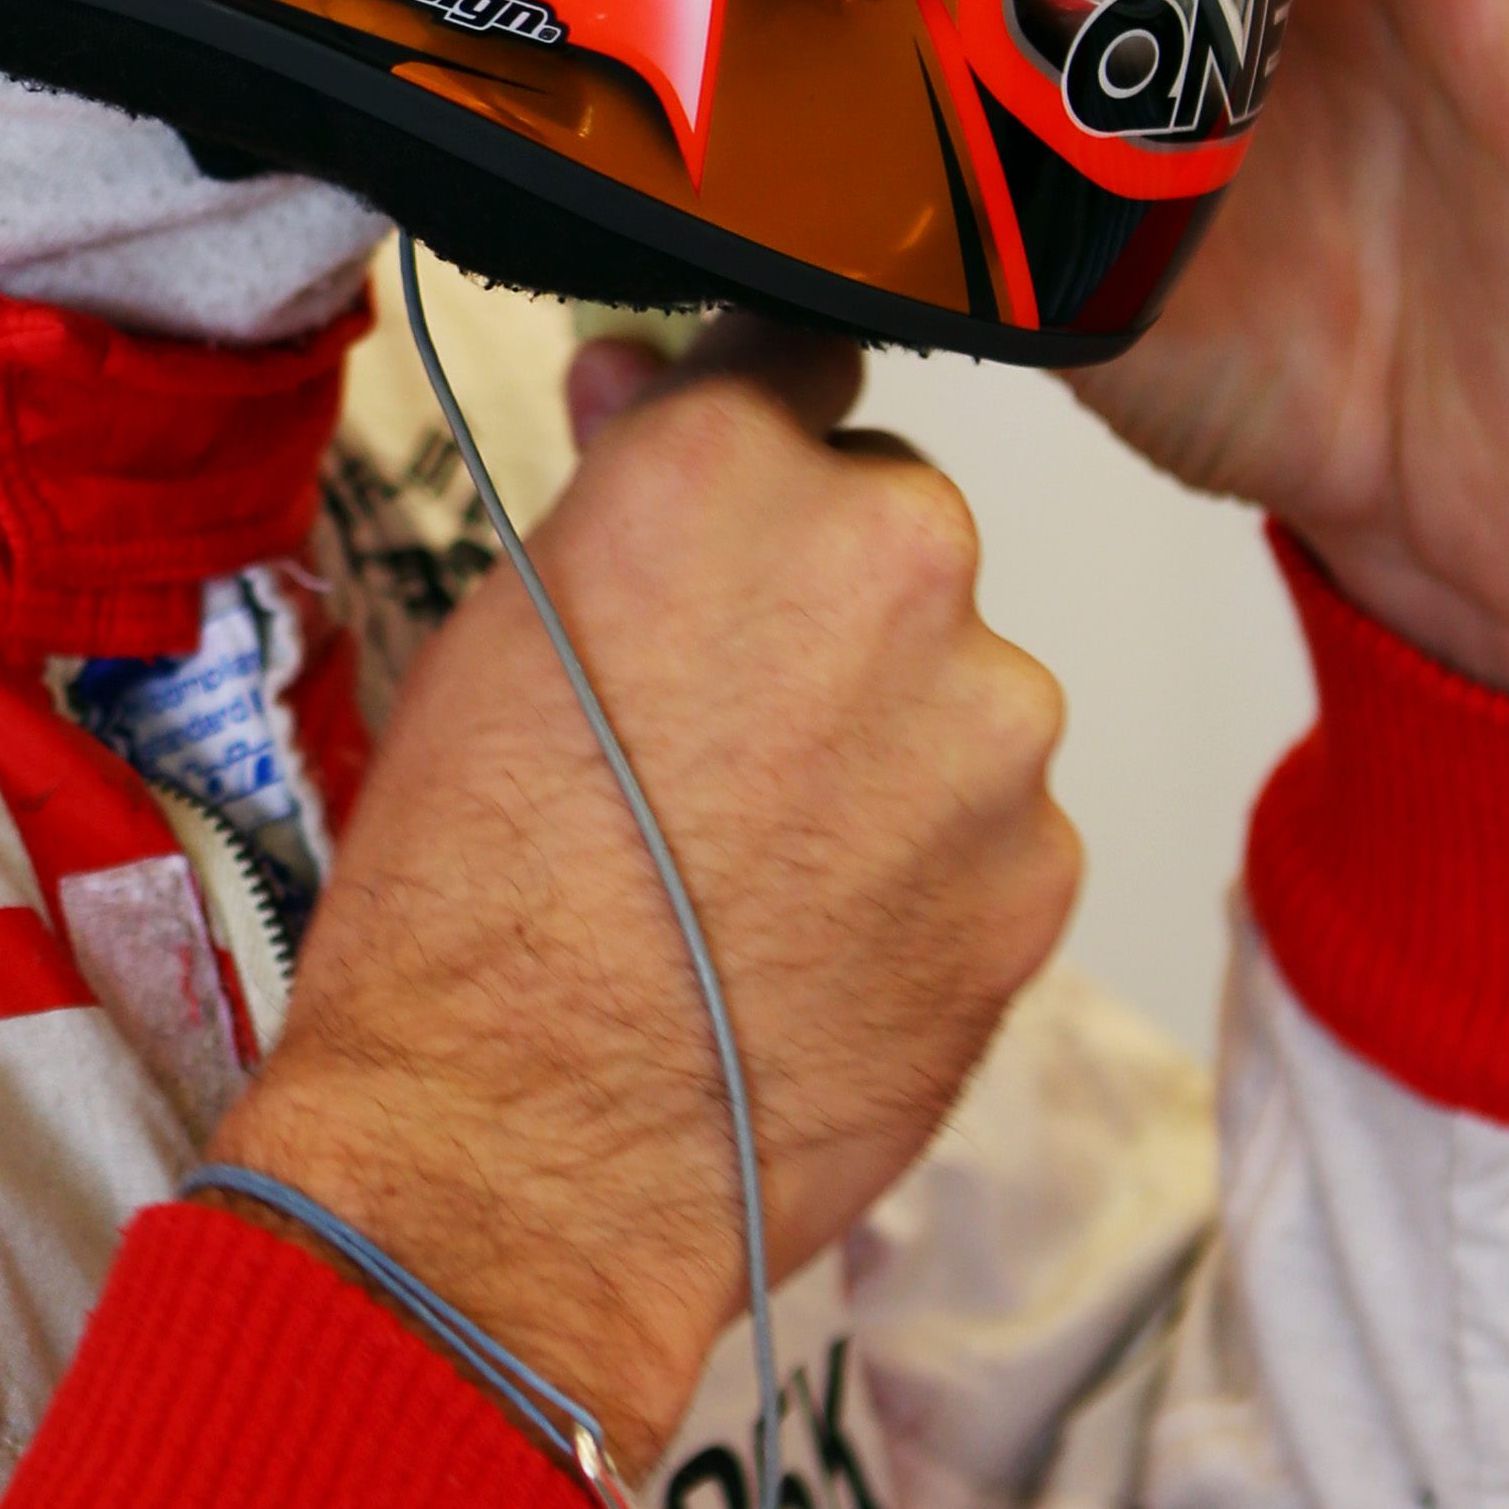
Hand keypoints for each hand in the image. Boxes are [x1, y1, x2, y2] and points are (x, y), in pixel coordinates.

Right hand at [215, 327, 1077, 1459]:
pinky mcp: (1042, 871)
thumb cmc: (466, 905)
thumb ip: (621, 487)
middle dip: (823, 602)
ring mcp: (988, 723)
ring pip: (958, 684)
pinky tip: (814, 938)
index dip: (756, 440)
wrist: (512, 1159)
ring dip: (887, 741)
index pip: (797, 350)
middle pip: (894, 524)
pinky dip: (930, 867)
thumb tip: (664, 385)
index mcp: (728, 468)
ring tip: (751, 862)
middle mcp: (887, 557)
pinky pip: (999, 825)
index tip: (732, 501)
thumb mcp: (495, 635)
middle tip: (709, 729)